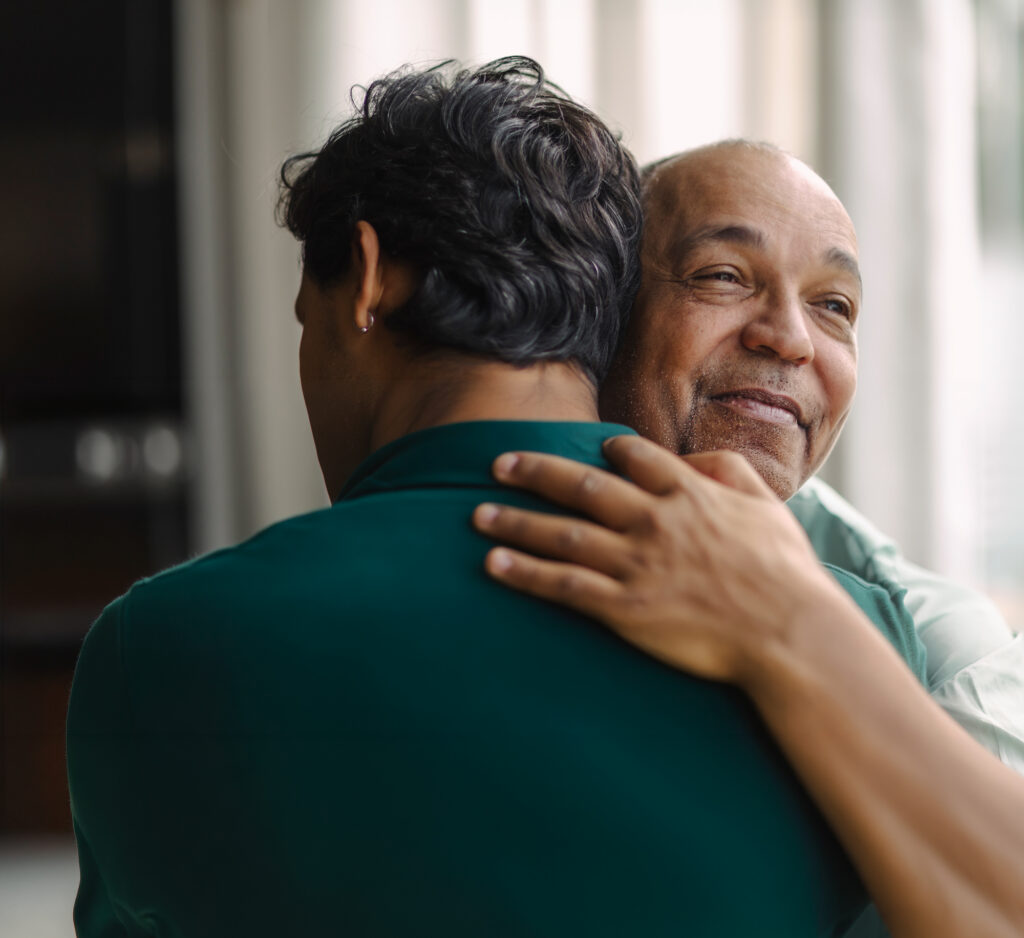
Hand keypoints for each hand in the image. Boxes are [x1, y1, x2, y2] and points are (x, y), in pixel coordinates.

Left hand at [473, 435, 844, 684]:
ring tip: (477, 514)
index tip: (588, 450)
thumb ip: (729, 472)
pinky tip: (493, 563)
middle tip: (498, 464)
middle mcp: (654, 520)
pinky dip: (525, 572)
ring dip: (515, 521)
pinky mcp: (626, 608)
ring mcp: (637, 564)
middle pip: (582, 486)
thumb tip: (691, 460)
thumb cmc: (786, 572)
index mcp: (689, 493)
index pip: (634, 457)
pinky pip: (564, 585)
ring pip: (562, 534)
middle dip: (535, 471)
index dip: (607, 450)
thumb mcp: (769, 507)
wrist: (790, 632)